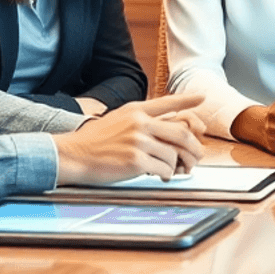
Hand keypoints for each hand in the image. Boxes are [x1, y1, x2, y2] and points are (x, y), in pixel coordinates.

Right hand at [53, 93, 205, 184]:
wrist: (72, 155)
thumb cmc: (93, 141)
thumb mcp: (117, 119)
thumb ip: (139, 120)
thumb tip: (163, 128)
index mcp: (136, 111)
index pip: (168, 103)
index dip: (187, 101)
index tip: (202, 98)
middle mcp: (140, 123)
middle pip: (181, 133)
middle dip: (193, 147)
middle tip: (196, 156)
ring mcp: (138, 142)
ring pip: (173, 154)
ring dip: (176, 165)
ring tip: (171, 170)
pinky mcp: (135, 161)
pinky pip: (163, 169)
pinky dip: (166, 174)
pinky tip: (160, 176)